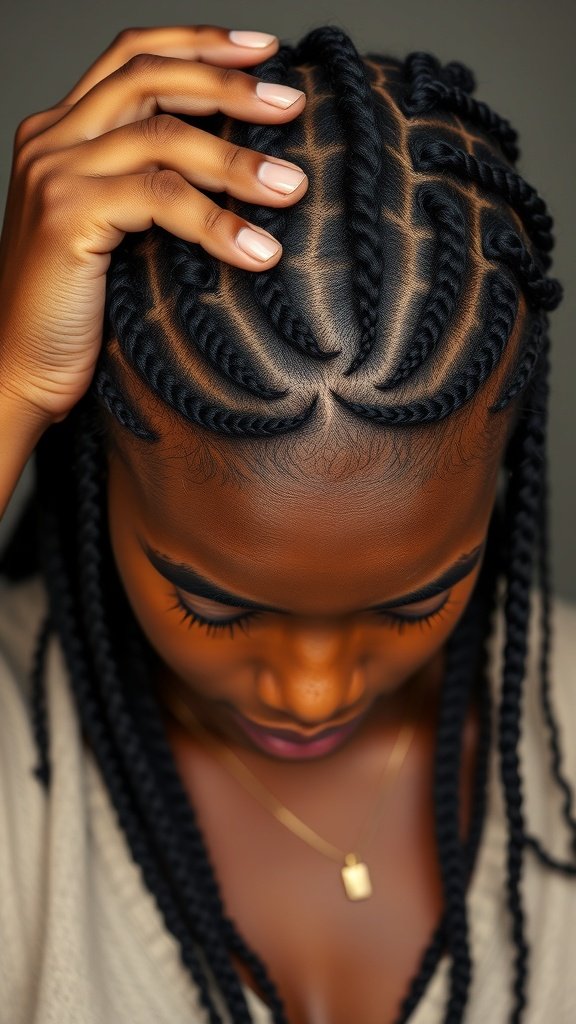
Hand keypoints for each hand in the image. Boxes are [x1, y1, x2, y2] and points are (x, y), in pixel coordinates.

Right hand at [0, 25, 307, 425]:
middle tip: (291, 104)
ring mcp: (55, 172)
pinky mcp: (65, 214)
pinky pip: (158, 198)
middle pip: (149, 76)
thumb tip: (238, 176)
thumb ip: (151, 191)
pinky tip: (257, 252)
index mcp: (61, 133)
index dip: (199, 44)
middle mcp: (52, 139)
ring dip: (236, 162)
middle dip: (228, 85)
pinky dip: (215, 222)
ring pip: (162, 136)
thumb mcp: (116, 235)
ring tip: (290, 187)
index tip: (263, 52)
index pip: (132, 58)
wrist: (19, 372)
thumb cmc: (74, 315)